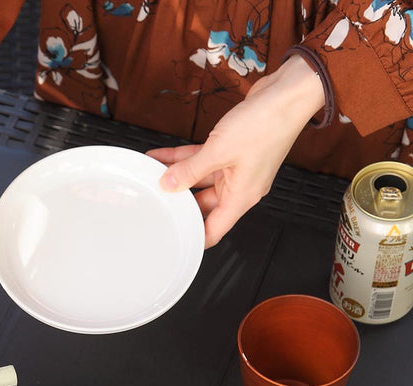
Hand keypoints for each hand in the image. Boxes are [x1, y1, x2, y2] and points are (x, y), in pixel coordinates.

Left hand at [147, 55, 324, 247]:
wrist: (288, 93)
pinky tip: (162, 156)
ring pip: (200, 179)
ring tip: (151, 174)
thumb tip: (169, 184)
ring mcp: (236, 169)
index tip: (173, 239)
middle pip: (202, 205)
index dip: (194, 239)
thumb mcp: (219, 152)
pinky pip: (203, 160)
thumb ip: (190, 171)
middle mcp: (240, 187)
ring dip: (176, 175)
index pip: (214, 231)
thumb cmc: (266, 125)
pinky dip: (184, 158)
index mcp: (241, 198)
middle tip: (154, 200)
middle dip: (178, 201)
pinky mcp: (233, 151)